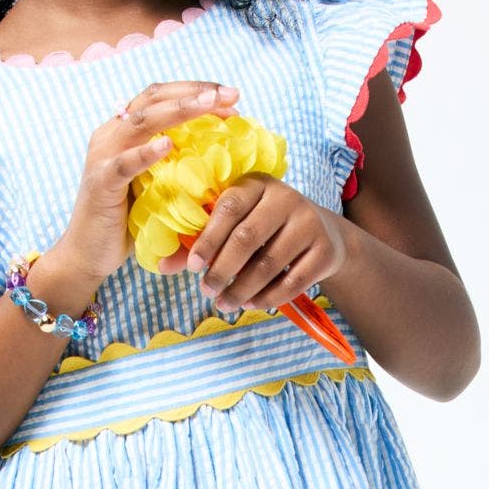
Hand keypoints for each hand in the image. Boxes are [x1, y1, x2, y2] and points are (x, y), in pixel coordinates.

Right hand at [43, 79, 240, 297]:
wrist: (87, 255)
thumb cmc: (128, 223)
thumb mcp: (156, 186)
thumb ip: (176, 166)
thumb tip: (224, 160)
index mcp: (124, 130)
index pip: (160, 97)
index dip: (195, 90)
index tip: (231, 97)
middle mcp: (111, 133)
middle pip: (154, 98)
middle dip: (195, 92)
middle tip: (231, 94)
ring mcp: (103, 156)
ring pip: (142, 120)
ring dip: (179, 109)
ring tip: (210, 105)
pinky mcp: (101, 183)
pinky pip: (125, 163)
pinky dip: (146, 152)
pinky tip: (168, 145)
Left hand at [187, 179, 348, 319]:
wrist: (324, 235)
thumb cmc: (266, 229)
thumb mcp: (237, 225)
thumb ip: (202, 242)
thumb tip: (163, 266)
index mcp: (257, 185)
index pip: (229, 207)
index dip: (208, 239)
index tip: (192, 267)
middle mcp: (285, 198)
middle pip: (247, 237)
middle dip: (222, 269)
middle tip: (206, 291)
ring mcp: (309, 223)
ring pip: (269, 263)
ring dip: (242, 289)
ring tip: (224, 303)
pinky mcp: (325, 250)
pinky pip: (293, 281)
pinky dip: (268, 297)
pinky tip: (251, 303)